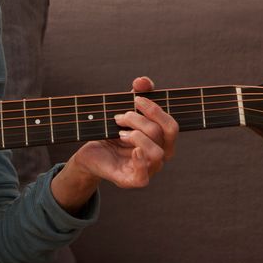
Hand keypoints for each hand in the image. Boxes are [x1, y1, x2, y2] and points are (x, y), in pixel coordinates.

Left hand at [51, 76, 178, 211]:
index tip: (135, 98)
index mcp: (162, 141)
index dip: (155, 109)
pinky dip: (138, 161)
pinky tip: (127, 146)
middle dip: (139, 119)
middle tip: (120, 117)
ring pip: (156, 153)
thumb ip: (138, 93)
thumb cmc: (113, 132)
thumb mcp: (125, 110)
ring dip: (136, 135)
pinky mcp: (133, 181)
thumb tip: (142, 81)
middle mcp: (160, 156)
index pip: (171, 126)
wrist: (91, 153)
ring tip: (119, 132)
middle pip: (161, 134)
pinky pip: (143, 176)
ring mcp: (148, 170)